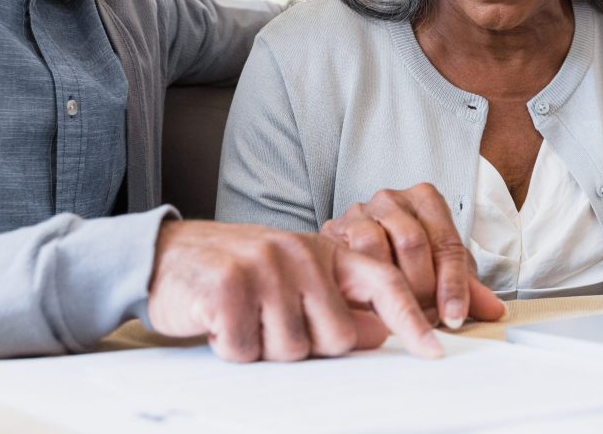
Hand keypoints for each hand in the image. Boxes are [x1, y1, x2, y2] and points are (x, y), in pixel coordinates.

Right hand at [146, 220, 443, 361]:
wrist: (168, 256)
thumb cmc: (240, 272)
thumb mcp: (296, 278)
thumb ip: (339, 302)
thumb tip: (380, 334)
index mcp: (325, 250)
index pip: (383, 284)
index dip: (411, 321)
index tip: (434, 352)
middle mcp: (300, 253)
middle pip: (336, 338)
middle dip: (306, 345)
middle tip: (273, 322)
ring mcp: (265, 267)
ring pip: (292, 350)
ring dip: (264, 347)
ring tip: (245, 318)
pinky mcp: (229, 288)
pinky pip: (248, 351)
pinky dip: (232, 348)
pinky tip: (221, 323)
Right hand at [321, 183, 505, 328]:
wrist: (360, 245)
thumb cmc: (410, 257)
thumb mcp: (442, 268)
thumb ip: (467, 289)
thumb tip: (495, 311)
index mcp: (425, 199)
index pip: (445, 243)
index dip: (452, 285)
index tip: (453, 318)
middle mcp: (391, 198)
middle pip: (412, 242)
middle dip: (421, 288)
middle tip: (426, 321)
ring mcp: (359, 211)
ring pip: (375, 247)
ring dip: (388, 288)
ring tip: (399, 319)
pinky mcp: (332, 230)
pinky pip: (346, 257)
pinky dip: (360, 286)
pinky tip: (370, 308)